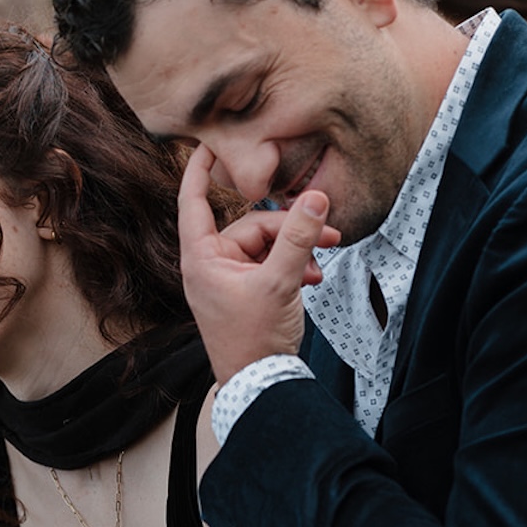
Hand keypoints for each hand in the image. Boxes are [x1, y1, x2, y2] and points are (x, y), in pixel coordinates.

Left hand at [177, 145, 338, 386]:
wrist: (260, 384)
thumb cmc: (255, 340)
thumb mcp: (280, 283)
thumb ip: (298, 238)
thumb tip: (315, 197)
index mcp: (202, 258)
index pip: (195, 201)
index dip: (200, 169)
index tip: (207, 142)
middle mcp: (211, 265)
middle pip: (252, 225)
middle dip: (292, 229)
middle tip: (331, 235)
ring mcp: (229, 279)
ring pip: (267, 245)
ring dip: (296, 251)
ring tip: (321, 265)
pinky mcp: (246, 292)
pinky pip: (270, 265)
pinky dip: (292, 268)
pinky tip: (312, 279)